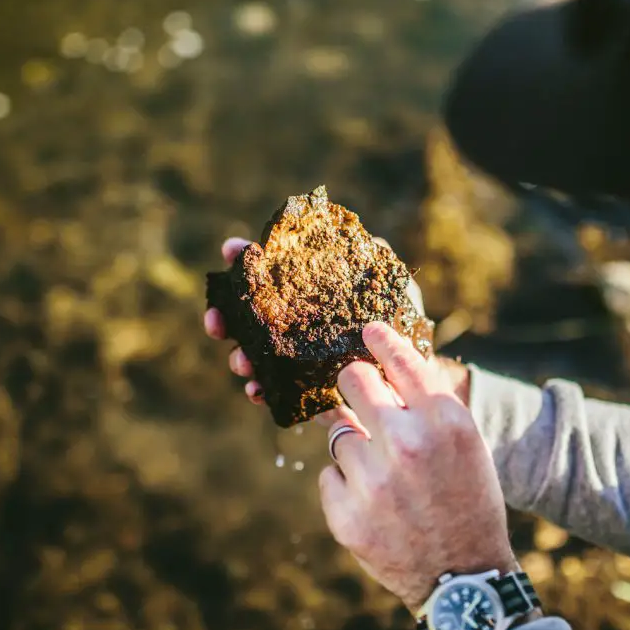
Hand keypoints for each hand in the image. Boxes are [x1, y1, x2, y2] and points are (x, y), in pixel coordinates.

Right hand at [202, 236, 471, 406]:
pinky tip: (257, 390)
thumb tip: (360, 237)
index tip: (230, 250)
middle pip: (245, 317)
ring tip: (241, 361)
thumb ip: (373, 260)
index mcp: (304, 294)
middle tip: (215, 320)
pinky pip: (273, 392)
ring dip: (239, 357)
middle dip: (224, 317)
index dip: (243, 259)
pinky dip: (260, 391)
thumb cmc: (400, 324)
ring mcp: (293, 359)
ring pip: (252, 355)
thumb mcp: (391, 287)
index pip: (266, 273)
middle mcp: (292, 324)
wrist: (414, 376)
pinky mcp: (302, 392)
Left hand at [317, 321, 517, 614]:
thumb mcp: (465, 444)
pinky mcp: (346, 515)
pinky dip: (347, 487)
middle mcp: (408, 444)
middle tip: (362, 397)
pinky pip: (330, 475)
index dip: (380, 340)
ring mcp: (373, 481)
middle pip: (353, 380)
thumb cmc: (468, 501)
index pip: (401, 360)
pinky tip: (376, 506)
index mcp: (446, 422)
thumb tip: (381, 366)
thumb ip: (426, 405)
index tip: (367, 330)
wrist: (465, 577)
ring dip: (357, 449)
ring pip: (339, 434)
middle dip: (355, 385)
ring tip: (387, 479)